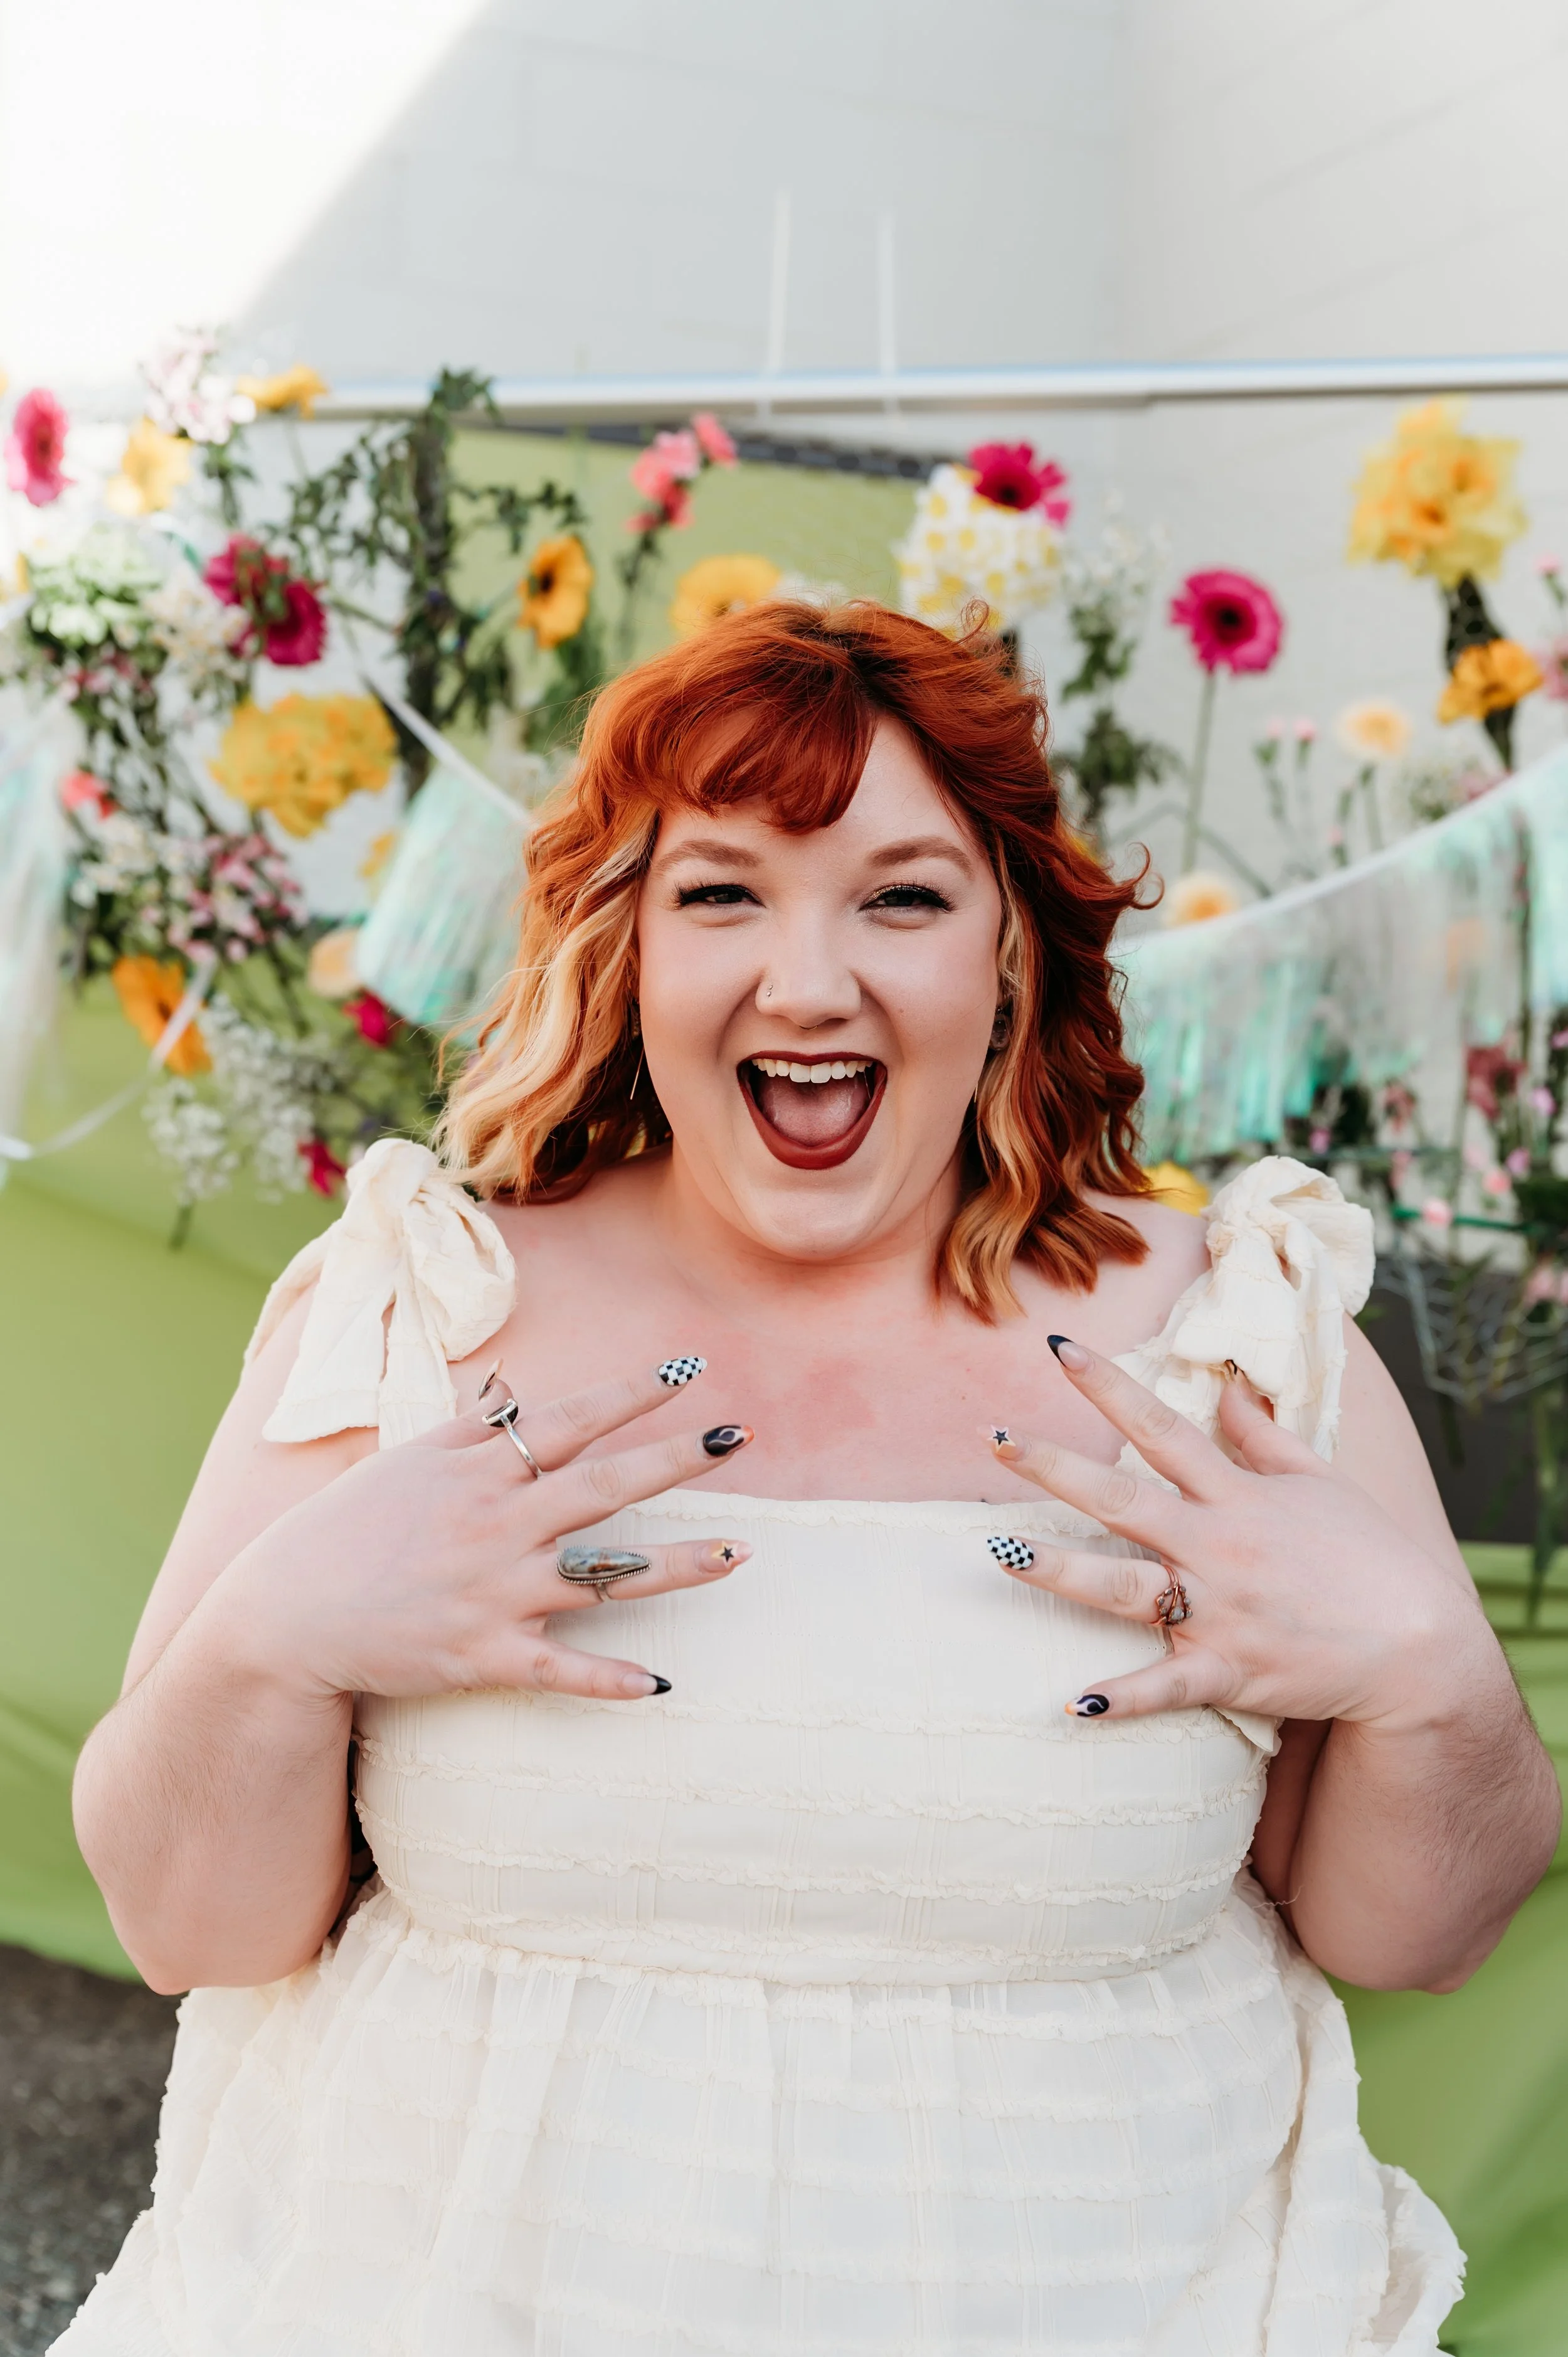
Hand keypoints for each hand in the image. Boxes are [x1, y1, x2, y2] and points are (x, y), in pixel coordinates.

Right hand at [210, 1361, 752, 1704]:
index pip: (570, 1421)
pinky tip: (662, 1683)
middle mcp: (495, 1523)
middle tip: (740, 1436)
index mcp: (477, 1469)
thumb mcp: (404, 1458)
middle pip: (605, 1485)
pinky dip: (609, 1680)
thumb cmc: (345, 1527)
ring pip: (604, 1574)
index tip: (689, 1371)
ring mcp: (493, 1591)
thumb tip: (516, 1393)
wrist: (284, 1613)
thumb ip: (469, 1427)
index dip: (631, 1395)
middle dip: (677, 1458)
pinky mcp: (482, 1654)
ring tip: (742, 1553)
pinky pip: (560, 1670)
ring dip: (679, 1565)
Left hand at [984, 1337, 1504, 1733]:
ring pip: (1124, 1588)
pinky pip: (1162, 1688)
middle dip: (1053, 1468)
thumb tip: (1228, 1386)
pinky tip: (1069, 1704)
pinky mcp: (1227, 1673)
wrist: (1421, 1648)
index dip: (1109, 1386)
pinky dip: (1118, 1699)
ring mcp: (1218, 1612)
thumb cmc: (1371, 1558)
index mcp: (1237, 1496)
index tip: (1058, 1349)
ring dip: (1059, 1572)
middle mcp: (1218, 1547)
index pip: (1161, 1428)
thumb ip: (1264, 1436)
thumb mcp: (1322, 1482)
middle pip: (1122, 1501)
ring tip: (999, 1551)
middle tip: (992, 1438)